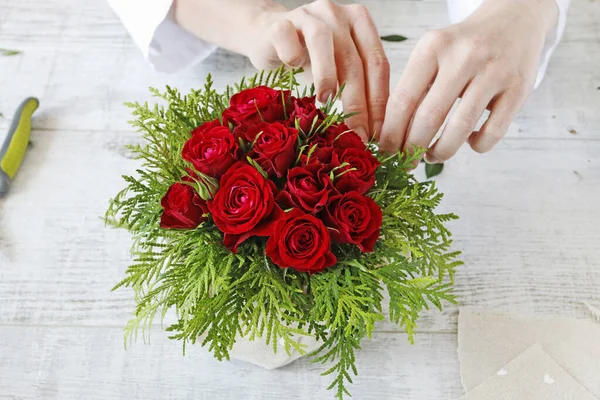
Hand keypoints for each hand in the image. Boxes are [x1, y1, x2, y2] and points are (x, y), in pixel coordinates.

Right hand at [248, 0, 389, 140]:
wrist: (267, 35)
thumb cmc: (307, 56)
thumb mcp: (337, 68)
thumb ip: (355, 85)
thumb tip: (370, 129)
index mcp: (359, 22)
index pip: (377, 63)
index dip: (378, 100)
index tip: (376, 131)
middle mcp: (336, 14)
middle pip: (354, 59)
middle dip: (358, 101)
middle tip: (357, 132)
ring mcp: (307, 15)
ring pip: (323, 40)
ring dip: (327, 75)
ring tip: (326, 100)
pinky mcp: (279, 23)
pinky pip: (286, 37)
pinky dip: (291, 55)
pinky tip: (292, 69)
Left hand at [379, 0, 558, 161]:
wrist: (513, 21)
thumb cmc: (462, 48)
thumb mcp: (432, 54)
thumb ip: (414, 89)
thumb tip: (392, 137)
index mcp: (433, 47)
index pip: (402, 100)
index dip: (391, 133)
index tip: (386, 152)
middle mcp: (463, 57)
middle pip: (428, 118)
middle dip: (412, 149)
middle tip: (407, 162)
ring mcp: (493, 72)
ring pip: (460, 129)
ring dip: (441, 152)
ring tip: (433, 156)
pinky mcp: (518, 88)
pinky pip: (492, 133)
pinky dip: (477, 146)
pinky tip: (469, 140)